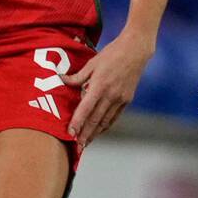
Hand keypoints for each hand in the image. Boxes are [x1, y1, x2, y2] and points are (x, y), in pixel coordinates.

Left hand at [60, 30, 152, 146]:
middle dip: (85, 134)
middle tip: (77, 147)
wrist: (136, 50)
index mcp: (100, 85)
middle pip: (95, 119)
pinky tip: (99, 131)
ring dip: (95, 133)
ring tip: (86, 143)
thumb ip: (77, 77)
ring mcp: (120, 99)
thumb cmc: (111, 54)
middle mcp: (110, 95)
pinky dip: (106, 125)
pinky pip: (114, 116)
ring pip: (105, 121)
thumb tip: (61, 80)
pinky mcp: (127, 100)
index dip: (77, 122)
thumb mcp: (92, 63)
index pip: (85, 109)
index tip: (70, 134)